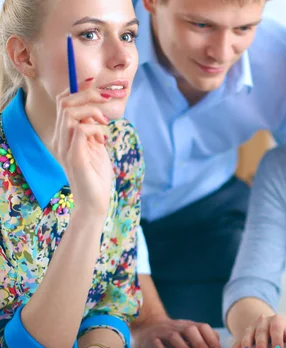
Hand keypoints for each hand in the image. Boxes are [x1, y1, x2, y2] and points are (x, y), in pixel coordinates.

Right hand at [52, 78, 113, 216]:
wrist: (95, 202)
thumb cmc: (97, 176)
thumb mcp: (96, 146)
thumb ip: (93, 128)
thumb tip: (96, 109)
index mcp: (64, 135)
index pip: (63, 102)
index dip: (79, 90)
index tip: (99, 87)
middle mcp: (60, 139)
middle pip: (64, 102)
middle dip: (87, 95)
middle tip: (106, 100)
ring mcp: (65, 148)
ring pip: (69, 113)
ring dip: (92, 111)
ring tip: (105, 123)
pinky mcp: (74, 158)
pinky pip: (79, 130)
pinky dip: (94, 128)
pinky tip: (102, 140)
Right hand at [133, 316, 221, 347]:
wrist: (148, 324)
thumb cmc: (173, 332)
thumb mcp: (189, 332)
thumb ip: (203, 338)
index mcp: (188, 325)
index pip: (203, 327)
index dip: (211, 339)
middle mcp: (177, 326)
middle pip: (190, 330)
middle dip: (200, 343)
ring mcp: (163, 331)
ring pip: (174, 336)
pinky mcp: (151, 339)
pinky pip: (157, 344)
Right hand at [228, 314, 285, 347]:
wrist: (270, 327)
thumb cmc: (285, 334)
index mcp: (277, 320)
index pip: (277, 328)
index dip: (277, 339)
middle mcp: (263, 321)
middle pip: (261, 331)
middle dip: (261, 342)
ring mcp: (251, 327)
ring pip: (247, 333)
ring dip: (246, 344)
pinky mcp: (243, 335)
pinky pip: (237, 341)